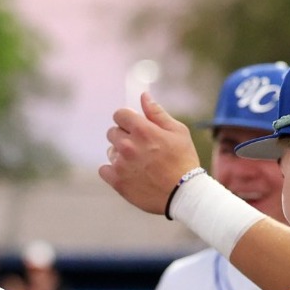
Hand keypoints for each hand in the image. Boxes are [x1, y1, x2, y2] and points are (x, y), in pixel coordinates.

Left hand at [101, 93, 200, 214]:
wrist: (184, 194)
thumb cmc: (184, 160)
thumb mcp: (178, 132)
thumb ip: (157, 113)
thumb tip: (143, 96)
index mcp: (142, 130)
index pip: (119, 114)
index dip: (127, 119)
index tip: (135, 127)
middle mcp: (128, 145)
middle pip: (112, 132)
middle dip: (124, 136)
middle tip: (141, 148)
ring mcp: (121, 164)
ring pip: (110, 151)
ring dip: (120, 154)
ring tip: (139, 163)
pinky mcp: (117, 181)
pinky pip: (104, 169)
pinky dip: (113, 171)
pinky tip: (129, 173)